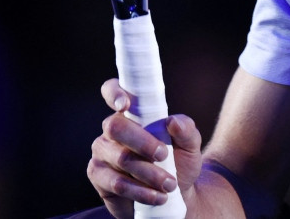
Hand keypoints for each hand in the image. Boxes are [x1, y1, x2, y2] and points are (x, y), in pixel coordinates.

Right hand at [87, 79, 202, 218]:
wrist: (176, 194)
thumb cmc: (180, 162)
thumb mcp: (190, 145)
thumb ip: (186, 129)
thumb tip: (172, 121)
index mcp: (131, 114)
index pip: (112, 91)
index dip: (114, 93)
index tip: (126, 105)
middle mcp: (111, 130)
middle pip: (115, 127)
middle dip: (142, 142)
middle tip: (164, 155)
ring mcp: (102, 153)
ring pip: (120, 158)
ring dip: (148, 173)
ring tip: (169, 184)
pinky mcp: (99, 177)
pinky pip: (116, 183)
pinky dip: (140, 191)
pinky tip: (157, 196)